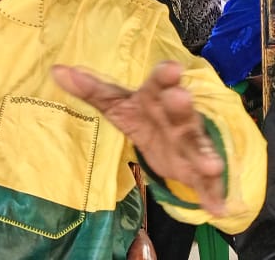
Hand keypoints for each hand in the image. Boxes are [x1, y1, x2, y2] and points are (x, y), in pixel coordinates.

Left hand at [52, 61, 225, 215]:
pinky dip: (213, 194)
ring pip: (198, 147)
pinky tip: (218, 207)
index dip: (164, 77)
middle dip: (181, 105)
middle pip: (180, 111)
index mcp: (157, 100)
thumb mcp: (118, 104)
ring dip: (205, 155)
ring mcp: (191, 145)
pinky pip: (208, 183)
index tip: (170, 68)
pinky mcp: (199, 171)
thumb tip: (56, 70)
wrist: (176, 145)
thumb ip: (91, 89)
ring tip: (210, 165)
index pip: (159, 85)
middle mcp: (178, 119)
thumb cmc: (146, 116)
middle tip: (180, 96)